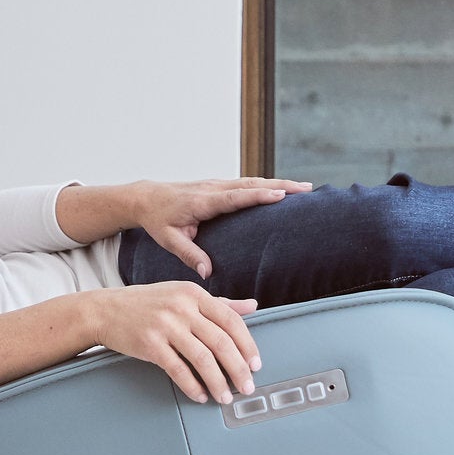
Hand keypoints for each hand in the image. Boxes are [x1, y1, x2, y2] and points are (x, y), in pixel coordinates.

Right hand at [84, 283, 262, 404]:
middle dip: (239, 369)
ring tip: (225, 396)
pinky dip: (192, 386)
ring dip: (218, 382)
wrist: (105, 310)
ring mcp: (165, 325)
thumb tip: (252, 305)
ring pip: (202, 358)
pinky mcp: (150, 344)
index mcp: (194, 293)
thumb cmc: (147, 303)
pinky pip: (178, 370)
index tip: (256, 364)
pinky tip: (200, 394)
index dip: (248, 345)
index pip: (231, 320)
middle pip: (221, 342)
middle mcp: (182, 307)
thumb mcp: (184, 295)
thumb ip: (220, 302)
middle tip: (247, 387)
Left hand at [127, 176, 313, 277]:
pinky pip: (247, 183)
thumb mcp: (168, 240)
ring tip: (304, 188)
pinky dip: (267, 184)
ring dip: (279, 182)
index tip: (280, 195)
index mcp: (202, 202)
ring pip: (252, 181)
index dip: (259, 195)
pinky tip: (284, 188)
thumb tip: (208, 273)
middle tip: (307, 189)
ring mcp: (217, 184)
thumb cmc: (157, 221)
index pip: (235, 197)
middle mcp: (213, 189)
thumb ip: (189, 255)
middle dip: (280, 184)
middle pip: (251, 184)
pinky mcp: (219, 185)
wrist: (146, 198)